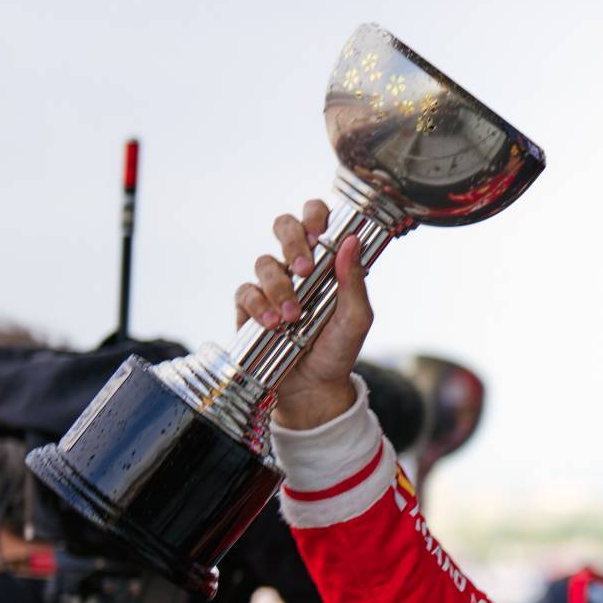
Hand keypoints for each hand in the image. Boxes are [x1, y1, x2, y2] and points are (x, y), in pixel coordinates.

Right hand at [233, 199, 373, 429]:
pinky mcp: (250, 305)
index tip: (321, 232)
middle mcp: (297, 267)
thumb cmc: (338, 349)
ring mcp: (272, 284)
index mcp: (327, 262)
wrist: (314, 387)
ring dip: (280, 287)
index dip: (316, 215)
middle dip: (292, 240)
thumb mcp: (356, 319)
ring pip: (264, 261)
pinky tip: (272, 324)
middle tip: (305, 269)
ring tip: (293, 317)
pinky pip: (246, 291)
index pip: (318, 219)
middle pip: (284, 225)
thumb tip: (353, 241)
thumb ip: (355, 281)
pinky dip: (259, 306)